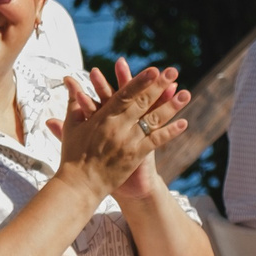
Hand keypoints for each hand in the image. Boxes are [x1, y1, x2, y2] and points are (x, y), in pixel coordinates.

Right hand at [51, 58, 187, 199]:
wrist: (80, 185)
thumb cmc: (72, 155)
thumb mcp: (71, 125)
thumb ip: (74, 101)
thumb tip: (69, 81)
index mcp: (103, 117)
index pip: (124, 94)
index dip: (139, 81)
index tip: (153, 70)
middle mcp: (118, 126)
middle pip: (142, 102)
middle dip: (159, 85)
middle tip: (172, 71)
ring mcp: (128, 141)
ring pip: (153, 120)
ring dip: (170, 106)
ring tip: (186, 94)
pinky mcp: (135, 156)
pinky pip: (156, 141)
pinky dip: (170, 132)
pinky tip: (183, 123)